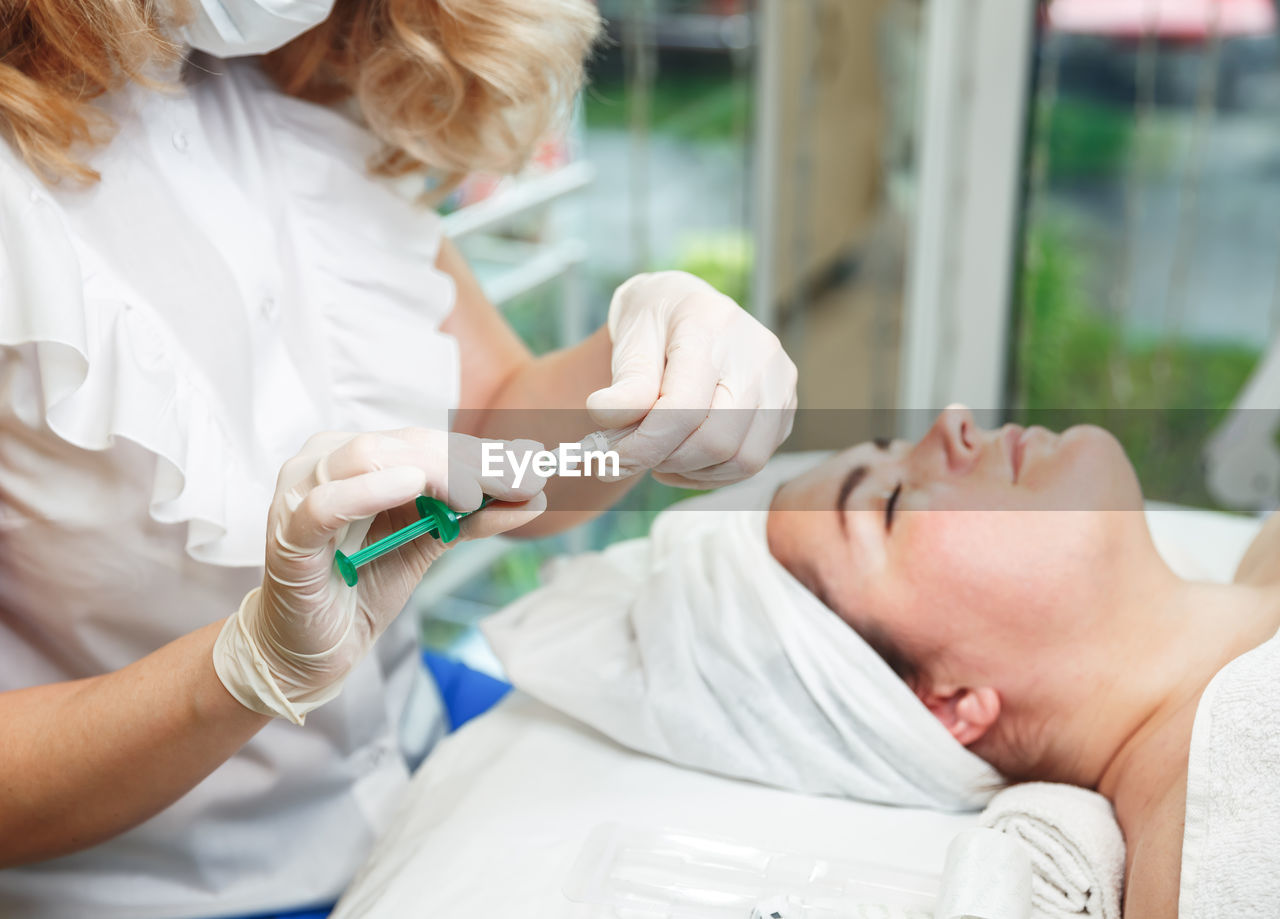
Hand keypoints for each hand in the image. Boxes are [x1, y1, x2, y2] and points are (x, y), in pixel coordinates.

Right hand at [213, 428, 546, 723]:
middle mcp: (323, 463)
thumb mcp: (428, 544)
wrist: (312, 647)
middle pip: (402, 445)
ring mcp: (298, 495)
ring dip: (431, 472)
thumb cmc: (362, 584)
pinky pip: (325, 503)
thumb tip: (535, 496)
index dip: (480, 452)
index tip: (532, 466)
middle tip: (518, 481)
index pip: (424, 440)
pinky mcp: (289, 537)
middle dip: (467, 462)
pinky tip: (412, 486)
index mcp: (354, 456)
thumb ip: (473, 517)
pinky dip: (369, 492)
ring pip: (366, 457)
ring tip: (475, 493)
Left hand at [585, 271, 797, 487]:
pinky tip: (680, 459)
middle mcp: (759, 353)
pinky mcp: (784, 409)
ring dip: (689, 471)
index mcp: (712, 325)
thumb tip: (606, 418)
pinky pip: (751, 463)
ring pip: (740, 460)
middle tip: (630, 455)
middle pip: (716, 440)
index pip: (683, 407)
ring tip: (656, 455)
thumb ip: (625, 384)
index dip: (644, 444)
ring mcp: (779, 383)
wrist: (685, 307)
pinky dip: (709, 474)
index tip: (608, 458)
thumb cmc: (654, 323)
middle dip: (665, 459)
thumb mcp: (630, 341)